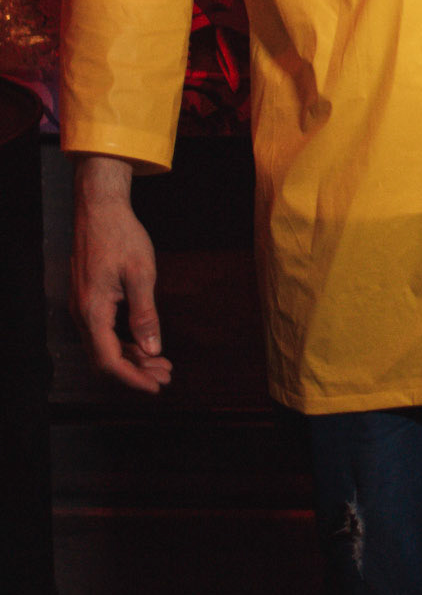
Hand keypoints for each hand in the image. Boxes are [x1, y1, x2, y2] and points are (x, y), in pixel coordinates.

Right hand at [71, 155, 171, 393]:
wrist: (100, 207)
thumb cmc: (121, 236)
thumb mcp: (141, 275)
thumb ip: (145, 315)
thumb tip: (153, 350)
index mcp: (92, 311)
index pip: (109, 361)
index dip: (133, 378)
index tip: (156, 387)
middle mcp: (81, 313)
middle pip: (104, 359)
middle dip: (135, 371)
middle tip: (166, 375)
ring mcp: (82, 306)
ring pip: (103, 346)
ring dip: (131, 357)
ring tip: (161, 363)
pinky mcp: (87, 298)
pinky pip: (103, 331)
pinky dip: (124, 341)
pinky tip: (145, 341)